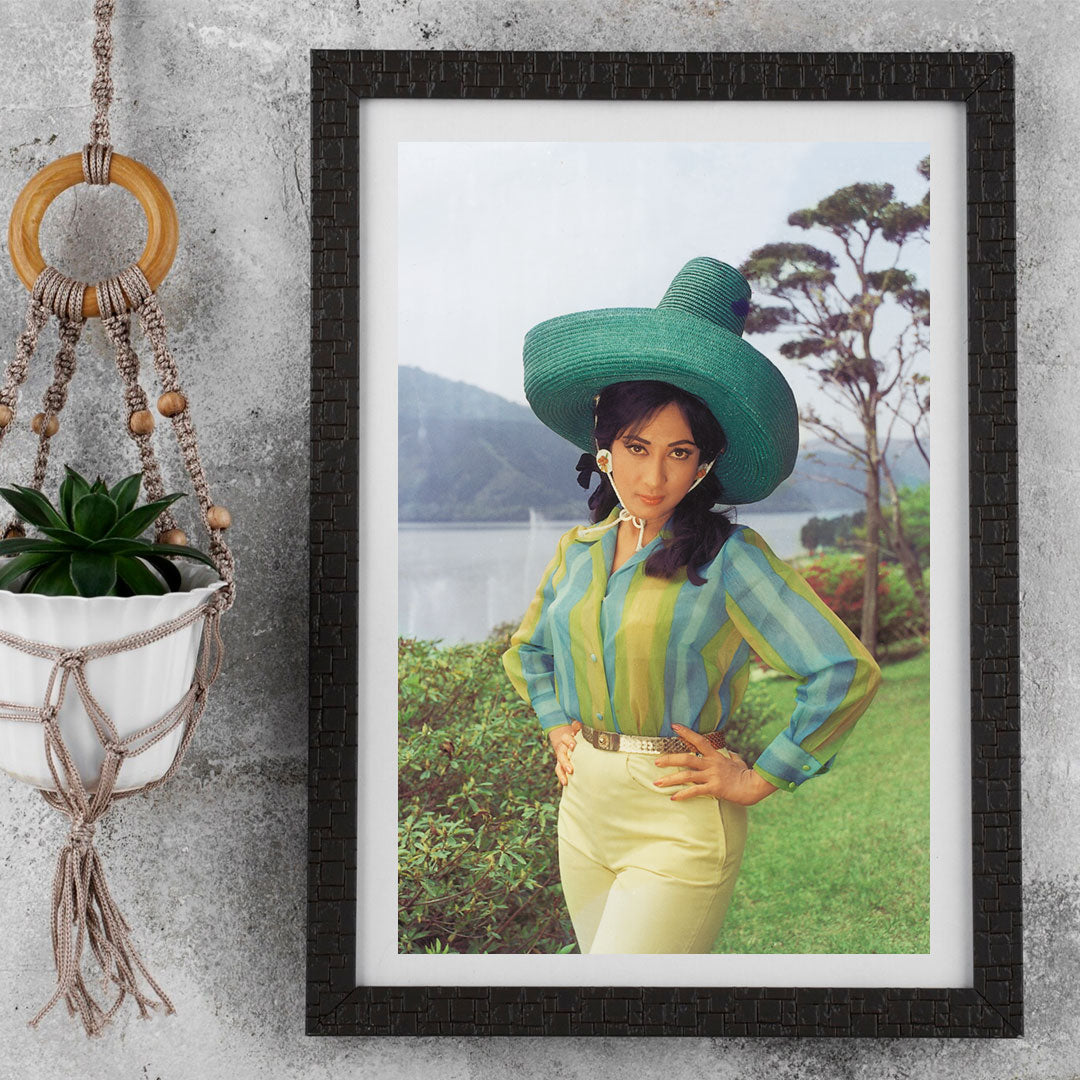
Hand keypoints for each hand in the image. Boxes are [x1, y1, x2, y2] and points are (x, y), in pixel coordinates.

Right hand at [548, 720, 582, 786]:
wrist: (568, 741)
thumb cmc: (578, 736)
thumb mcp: (579, 730)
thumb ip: (578, 727)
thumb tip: (578, 724)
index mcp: (567, 738)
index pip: (566, 739)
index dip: (569, 742)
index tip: (574, 746)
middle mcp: (562, 748)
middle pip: (562, 753)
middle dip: (565, 760)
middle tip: (571, 767)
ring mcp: (561, 757)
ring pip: (560, 763)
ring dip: (564, 769)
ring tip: (569, 773)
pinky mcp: (561, 764)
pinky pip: (559, 771)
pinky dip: (561, 777)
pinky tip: (565, 783)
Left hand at [652, 724, 777, 805]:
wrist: (755, 787)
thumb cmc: (747, 775)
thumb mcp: (739, 762)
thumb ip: (732, 757)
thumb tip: (731, 753)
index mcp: (716, 756)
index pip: (699, 740)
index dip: (686, 732)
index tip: (674, 726)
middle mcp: (711, 764)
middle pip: (687, 758)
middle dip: (670, 759)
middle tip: (656, 762)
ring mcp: (712, 776)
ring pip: (687, 775)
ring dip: (670, 779)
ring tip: (657, 783)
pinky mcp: (714, 788)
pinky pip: (695, 791)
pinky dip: (683, 794)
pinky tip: (673, 797)